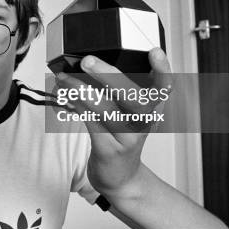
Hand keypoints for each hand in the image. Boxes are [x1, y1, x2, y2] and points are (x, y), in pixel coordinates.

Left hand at [57, 48, 171, 197]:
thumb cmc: (121, 137)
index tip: (154, 51)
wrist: (120, 176)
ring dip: (80, 90)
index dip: (163, 69)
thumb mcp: (127, 111)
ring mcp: (128, 137)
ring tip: (64, 77)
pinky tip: (65, 96)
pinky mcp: (109, 149)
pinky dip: (76, 106)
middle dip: (109, 76)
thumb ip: (116, 89)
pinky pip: (91, 123)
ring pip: (106, 109)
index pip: (164, 87)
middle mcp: (144, 122)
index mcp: (152, 108)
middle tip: (88, 60)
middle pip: (135, 98)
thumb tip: (88, 63)